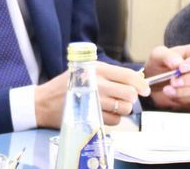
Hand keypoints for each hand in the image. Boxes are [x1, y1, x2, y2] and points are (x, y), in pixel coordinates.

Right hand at [35, 63, 149, 127]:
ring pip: (125, 108)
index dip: (141, 84)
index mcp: (96, 69)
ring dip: (122, 109)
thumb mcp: (84, 70)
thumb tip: (135, 80)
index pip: (128, 75)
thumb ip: (107, 74)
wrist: (45, 101)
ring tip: (111, 106)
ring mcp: (95, 100)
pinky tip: (102, 113)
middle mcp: (97, 83)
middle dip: (130, 98)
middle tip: (124, 99)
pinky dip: (113, 119)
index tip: (144, 90)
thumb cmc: (66, 85)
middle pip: (130, 94)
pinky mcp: (93, 115)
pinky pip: (116, 120)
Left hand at [145, 44, 189, 109]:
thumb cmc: (159, 65)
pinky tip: (170, 94)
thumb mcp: (157, 56)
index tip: (181, 68)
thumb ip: (167, 56)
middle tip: (173, 81)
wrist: (153, 84)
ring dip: (184, 90)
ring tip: (167, 89)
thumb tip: (177, 63)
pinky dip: (182, 97)